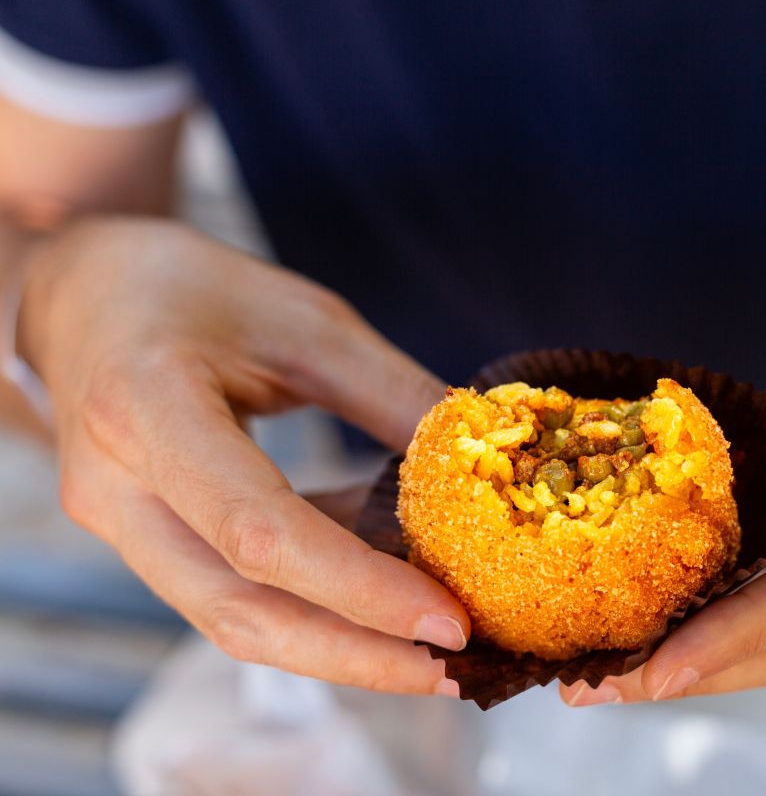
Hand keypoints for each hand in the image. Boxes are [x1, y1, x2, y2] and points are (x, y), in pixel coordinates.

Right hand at [21, 217, 466, 695]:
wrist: (85, 293)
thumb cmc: (194, 288)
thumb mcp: (306, 320)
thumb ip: (391, 393)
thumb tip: (483, 462)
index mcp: (146, 410)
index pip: (259, 533)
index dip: (360, 590)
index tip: (450, 623)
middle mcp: (115, 488)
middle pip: (236, 612)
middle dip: (355, 656)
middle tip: (455, 674)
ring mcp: (119, 524)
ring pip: (229, 619)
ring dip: (336, 649)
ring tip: (431, 657)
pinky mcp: (143, 540)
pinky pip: (229, 591)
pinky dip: (311, 608)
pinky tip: (382, 606)